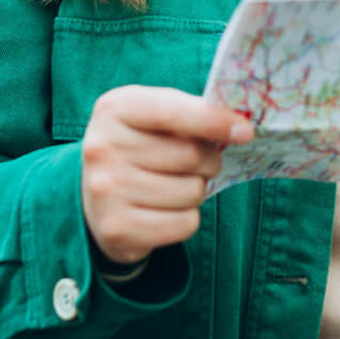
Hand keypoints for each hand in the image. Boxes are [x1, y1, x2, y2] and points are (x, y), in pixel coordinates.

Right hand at [80, 85, 252, 264]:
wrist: (94, 196)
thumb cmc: (139, 144)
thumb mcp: (153, 115)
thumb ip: (190, 112)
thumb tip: (240, 127)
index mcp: (114, 109)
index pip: (171, 112)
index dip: (213, 121)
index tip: (245, 131)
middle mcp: (103, 148)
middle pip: (189, 155)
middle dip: (209, 160)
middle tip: (201, 162)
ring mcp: (106, 191)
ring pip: (192, 192)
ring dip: (197, 190)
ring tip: (176, 185)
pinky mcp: (116, 229)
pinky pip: (184, 224)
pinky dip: (187, 218)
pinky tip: (166, 210)